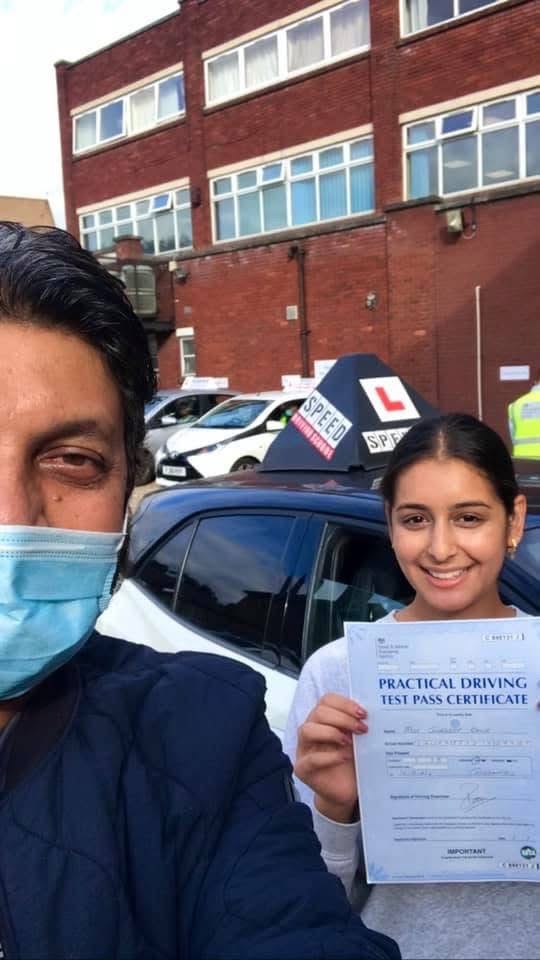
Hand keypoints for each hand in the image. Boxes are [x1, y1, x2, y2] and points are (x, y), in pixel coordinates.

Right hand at [294, 693, 366, 822]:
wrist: (346, 790)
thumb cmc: (351, 762)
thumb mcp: (357, 741)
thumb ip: (358, 726)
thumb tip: (370, 715)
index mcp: (322, 719)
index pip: (327, 700)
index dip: (344, 704)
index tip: (363, 714)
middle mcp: (311, 730)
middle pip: (318, 712)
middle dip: (343, 718)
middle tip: (362, 728)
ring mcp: (303, 749)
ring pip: (307, 730)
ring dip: (331, 732)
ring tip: (350, 742)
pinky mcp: (303, 769)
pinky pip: (311, 759)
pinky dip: (330, 756)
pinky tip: (345, 756)